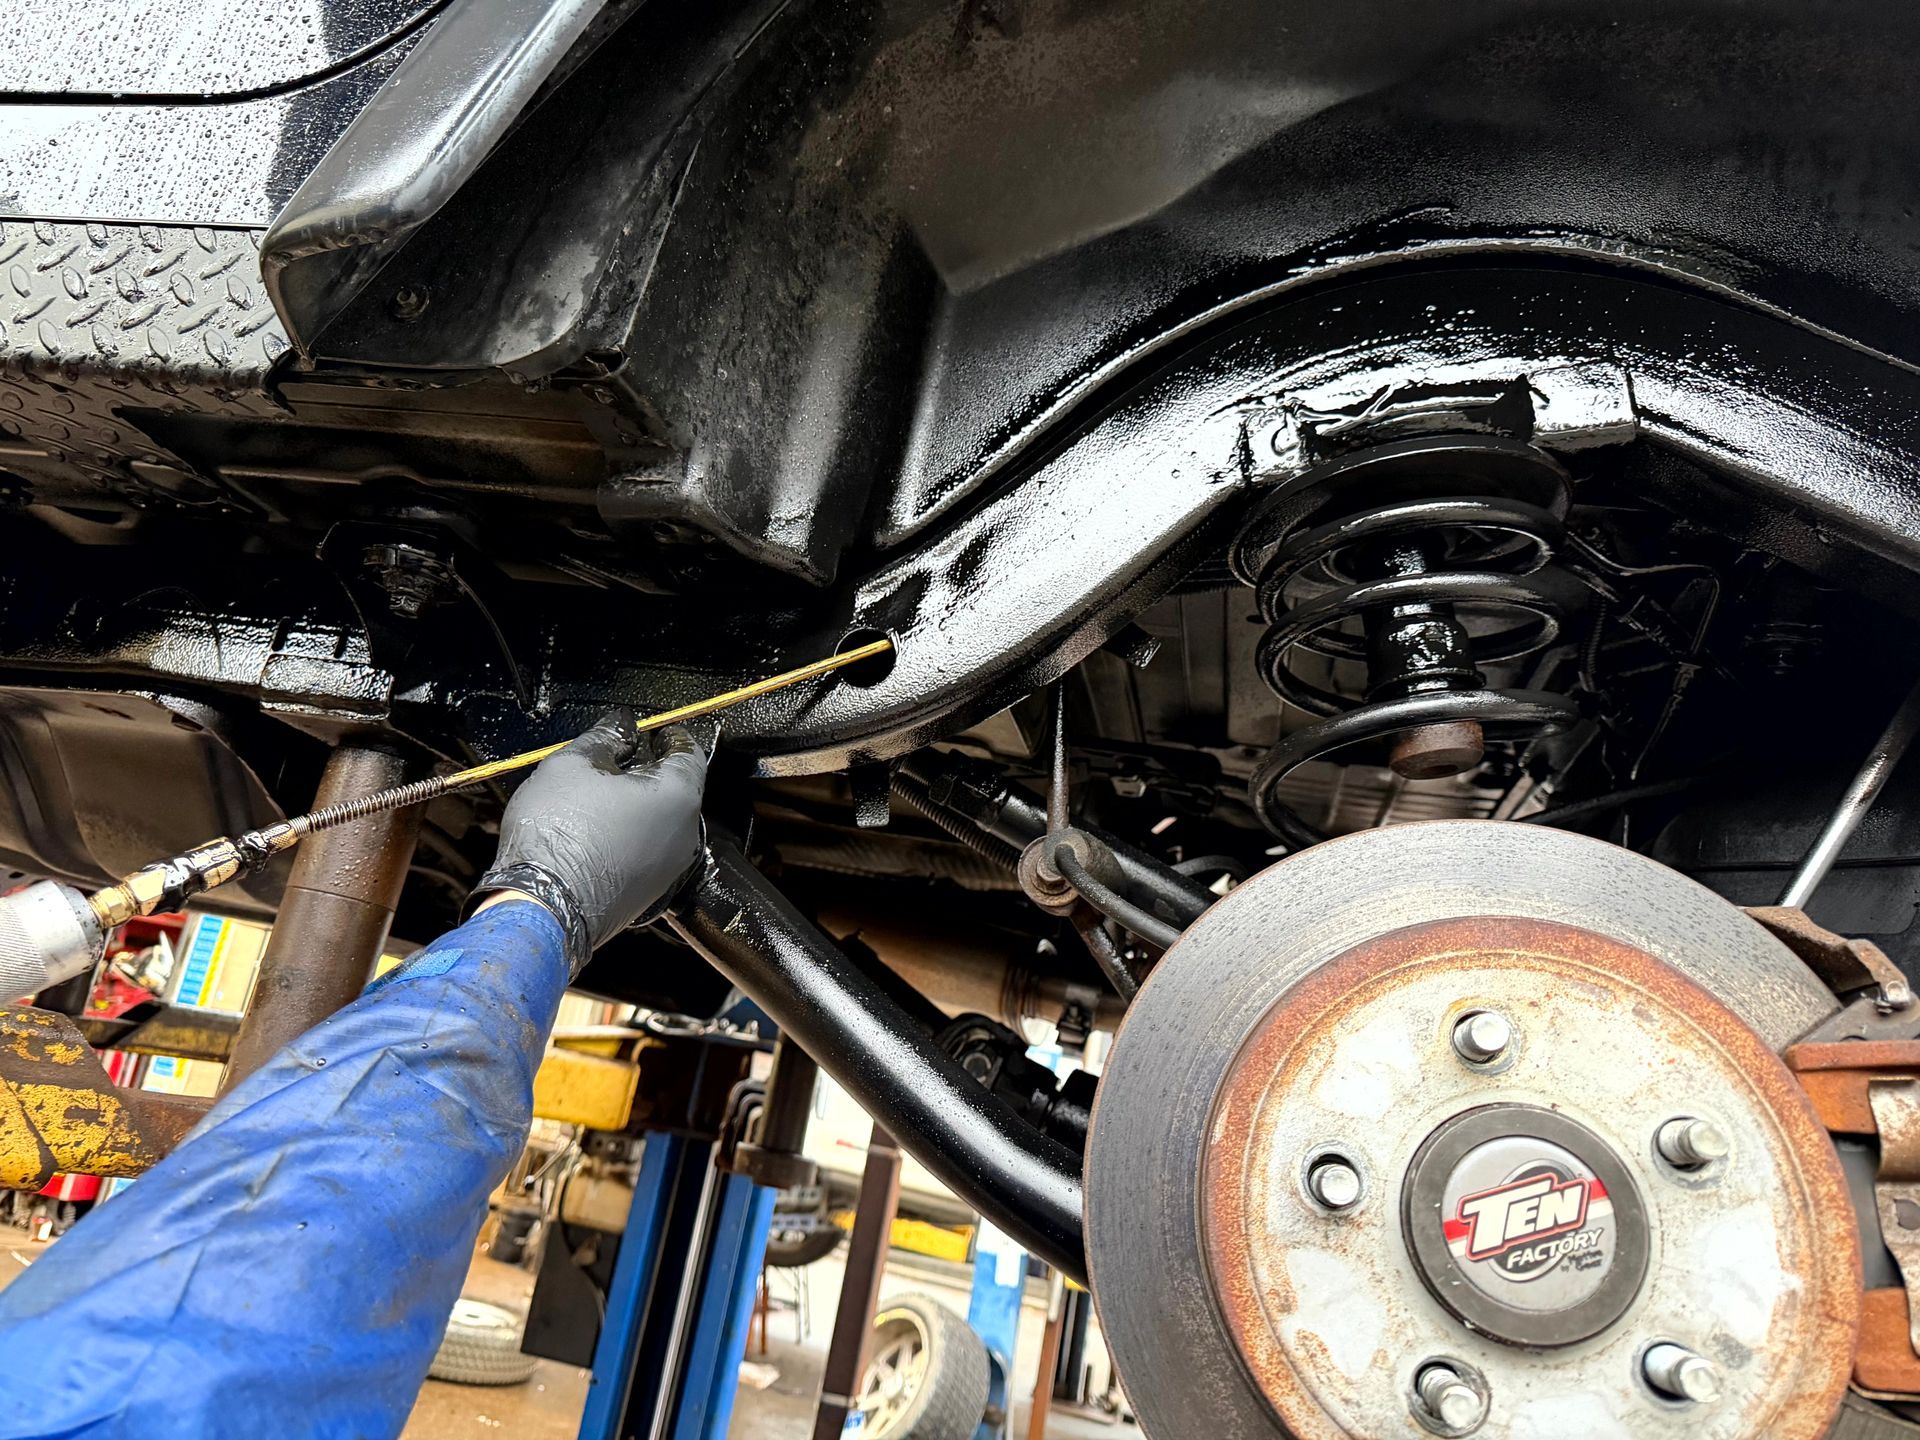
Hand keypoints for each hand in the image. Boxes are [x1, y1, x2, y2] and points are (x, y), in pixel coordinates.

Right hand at [471, 710, 705, 970]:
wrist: (542, 908)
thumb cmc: (559, 832)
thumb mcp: (573, 764)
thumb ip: (605, 738)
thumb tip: (621, 726)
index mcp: (678, 796)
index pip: (689, 752)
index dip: (669, 735)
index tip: (652, 730)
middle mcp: (686, 836)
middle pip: (675, 790)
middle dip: (648, 771)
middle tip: (615, 760)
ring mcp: (670, 870)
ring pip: (661, 824)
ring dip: (636, 806)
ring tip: (597, 796)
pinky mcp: (650, 895)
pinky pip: (646, 853)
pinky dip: (629, 837)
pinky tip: (596, 832)